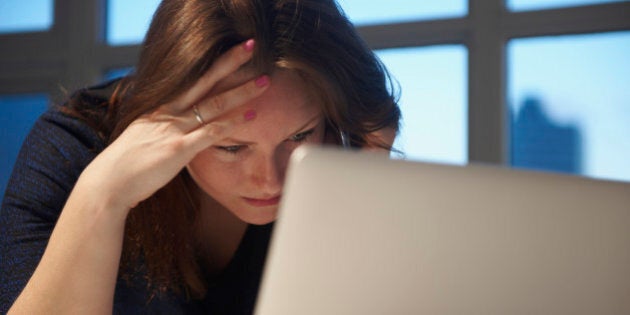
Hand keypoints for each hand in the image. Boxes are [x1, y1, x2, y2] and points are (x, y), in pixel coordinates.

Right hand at [77, 39, 267, 211]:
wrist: (108, 183)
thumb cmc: (125, 166)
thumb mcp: (143, 138)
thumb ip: (162, 130)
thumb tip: (175, 130)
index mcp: (160, 109)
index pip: (193, 81)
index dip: (213, 65)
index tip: (232, 52)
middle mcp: (168, 113)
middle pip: (205, 81)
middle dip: (229, 62)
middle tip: (251, 46)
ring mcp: (174, 129)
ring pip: (214, 104)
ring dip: (242, 92)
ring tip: (264, 81)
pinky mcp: (179, 149)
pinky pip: (211, 132)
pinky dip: (232, 123)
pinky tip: (251, 115)